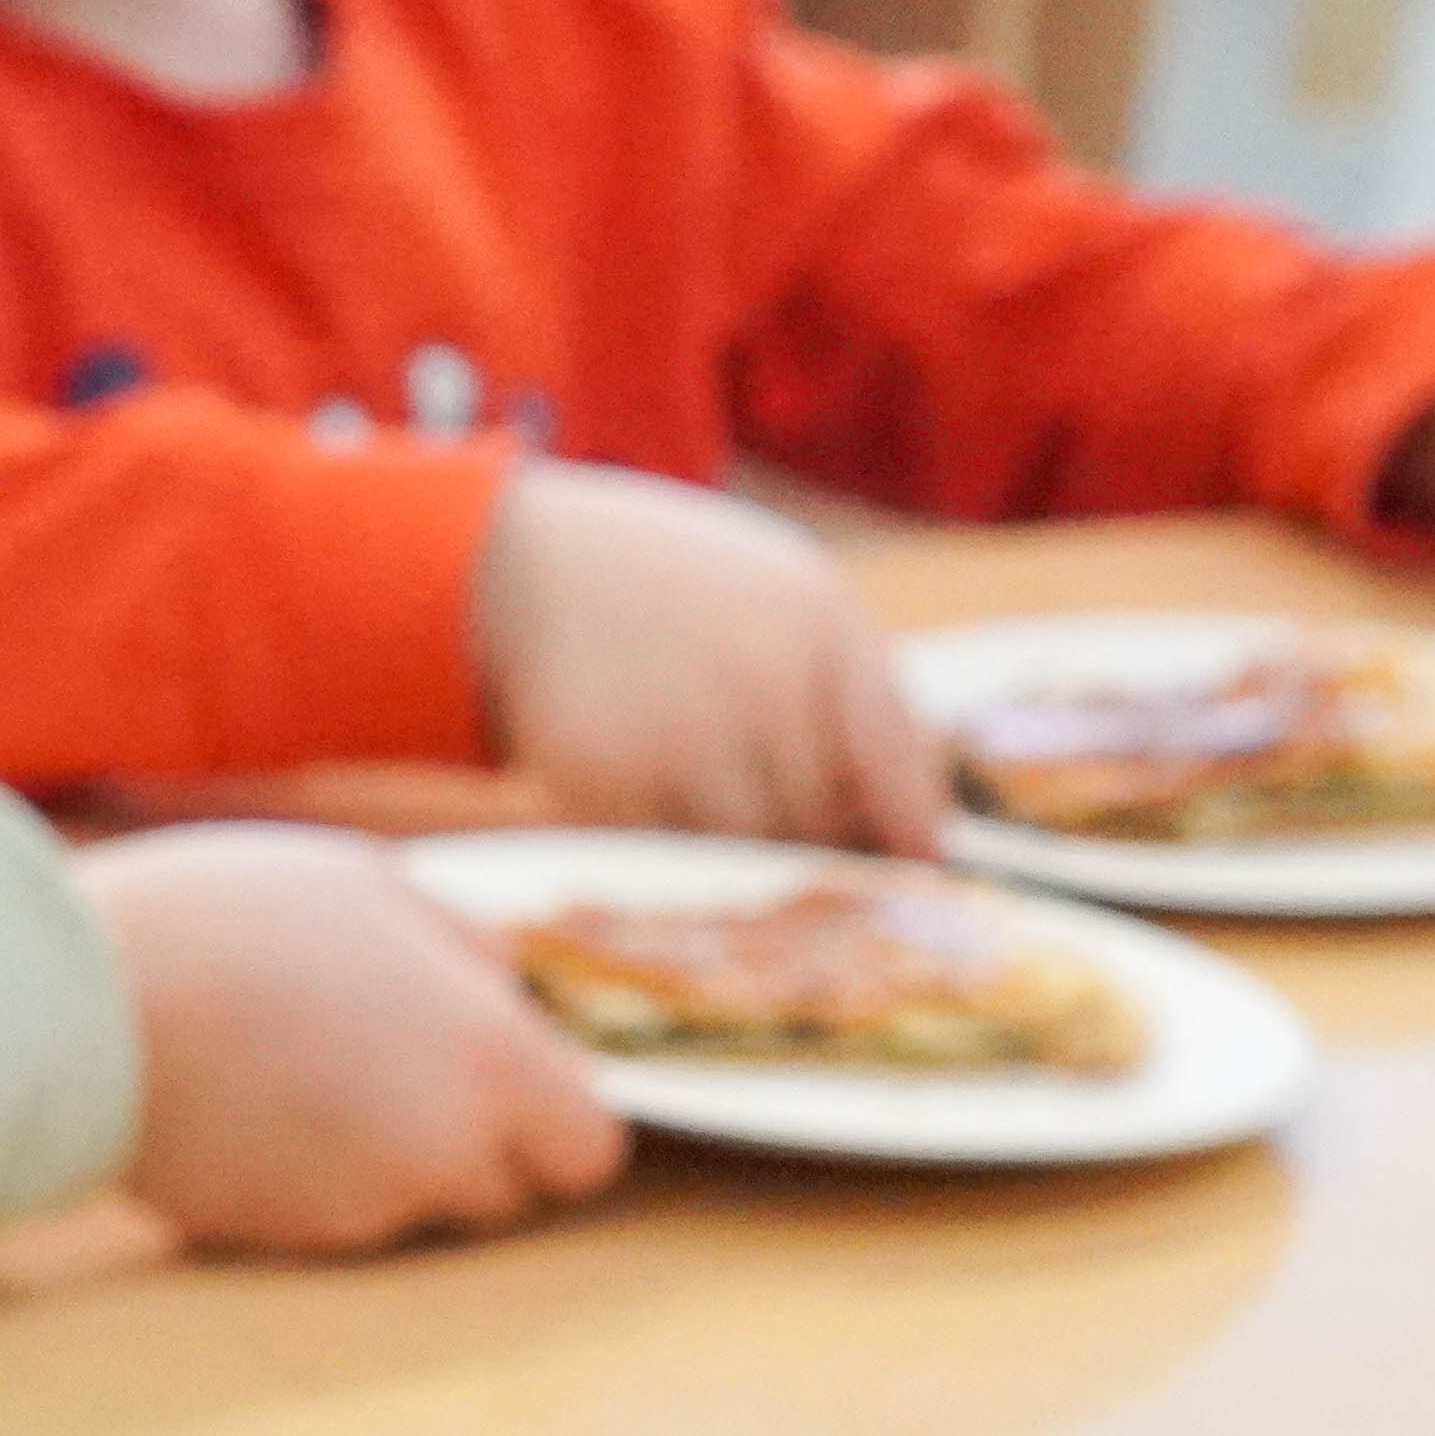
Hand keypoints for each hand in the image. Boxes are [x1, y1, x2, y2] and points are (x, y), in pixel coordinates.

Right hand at [74, 824, 631, 1254]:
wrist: (70, 1007)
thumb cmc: (234, 919)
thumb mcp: (378, 884)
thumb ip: (470, 950)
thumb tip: (513, 997)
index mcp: (492, 1064)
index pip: (590, 1153)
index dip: (556, 1117)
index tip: (502, 1072)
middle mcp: (440, 1158)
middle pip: (506, 1192)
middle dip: (473, 1141)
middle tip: (393, 1061)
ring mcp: (356, 1214)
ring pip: (413, 1208)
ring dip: (388, 1157)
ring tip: (304, 1067)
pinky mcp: (278, 1243)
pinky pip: (329, 1218)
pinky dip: (312, 1176)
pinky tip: (253, 1105)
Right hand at [468, 465, 947, 853]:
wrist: (512, 565)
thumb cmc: (668, 584)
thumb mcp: (783, 595)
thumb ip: (855, 692)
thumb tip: (922, 830)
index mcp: (818, 627)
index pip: (897, 771)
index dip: (914, 836)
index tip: (919, 870)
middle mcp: (758, 685)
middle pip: (823, 828)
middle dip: (813, 839)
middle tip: (783, 824)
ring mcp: (679, 740)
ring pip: (746, 856)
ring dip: (734, 847)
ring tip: (698, 789)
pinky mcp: (602, 787)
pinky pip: (666, 859)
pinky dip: (661, 842)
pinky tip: (640, 785)